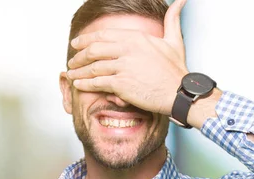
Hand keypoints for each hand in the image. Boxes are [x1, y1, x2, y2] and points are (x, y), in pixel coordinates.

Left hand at [66, 0, 187, 114]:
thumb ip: (172, 18)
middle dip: (79, 56)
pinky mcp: (121, 84)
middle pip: (94, 49)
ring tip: (72, 74)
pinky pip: (97, 82)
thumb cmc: (177, 70)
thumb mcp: (175, 40)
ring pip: (93, 67)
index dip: (87, 39)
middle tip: (72, 60)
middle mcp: (127, 49)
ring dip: (79, 71)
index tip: (77, 43)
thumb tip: (180, 1)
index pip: (104, 35)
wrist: (180, 93)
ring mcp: (123, 66)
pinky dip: (85, 84)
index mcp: (136, 37)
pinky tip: (79, 85)